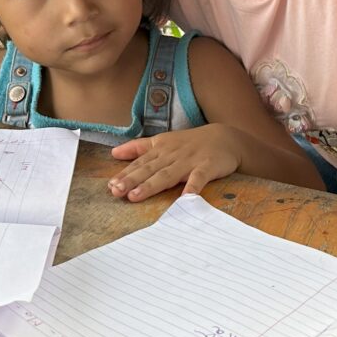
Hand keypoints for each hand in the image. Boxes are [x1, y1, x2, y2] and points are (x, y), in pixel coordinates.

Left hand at [107, 126, 244, 200]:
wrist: (225, 138)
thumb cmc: (190, 143)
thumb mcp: (163, 141)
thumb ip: (139, 147)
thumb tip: (114, 152)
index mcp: (160, 149)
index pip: (140, 163)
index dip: (125, 174)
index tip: (111, 185)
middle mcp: (172, 155)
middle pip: (150, 169)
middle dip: (132, 180)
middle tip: (117, 191)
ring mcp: (190, 161)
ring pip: (168, 174)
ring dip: (152, 185)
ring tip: (136, 196)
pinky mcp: (207, 167)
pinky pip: (199, 178)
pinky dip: (192, 187)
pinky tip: (185, 198)